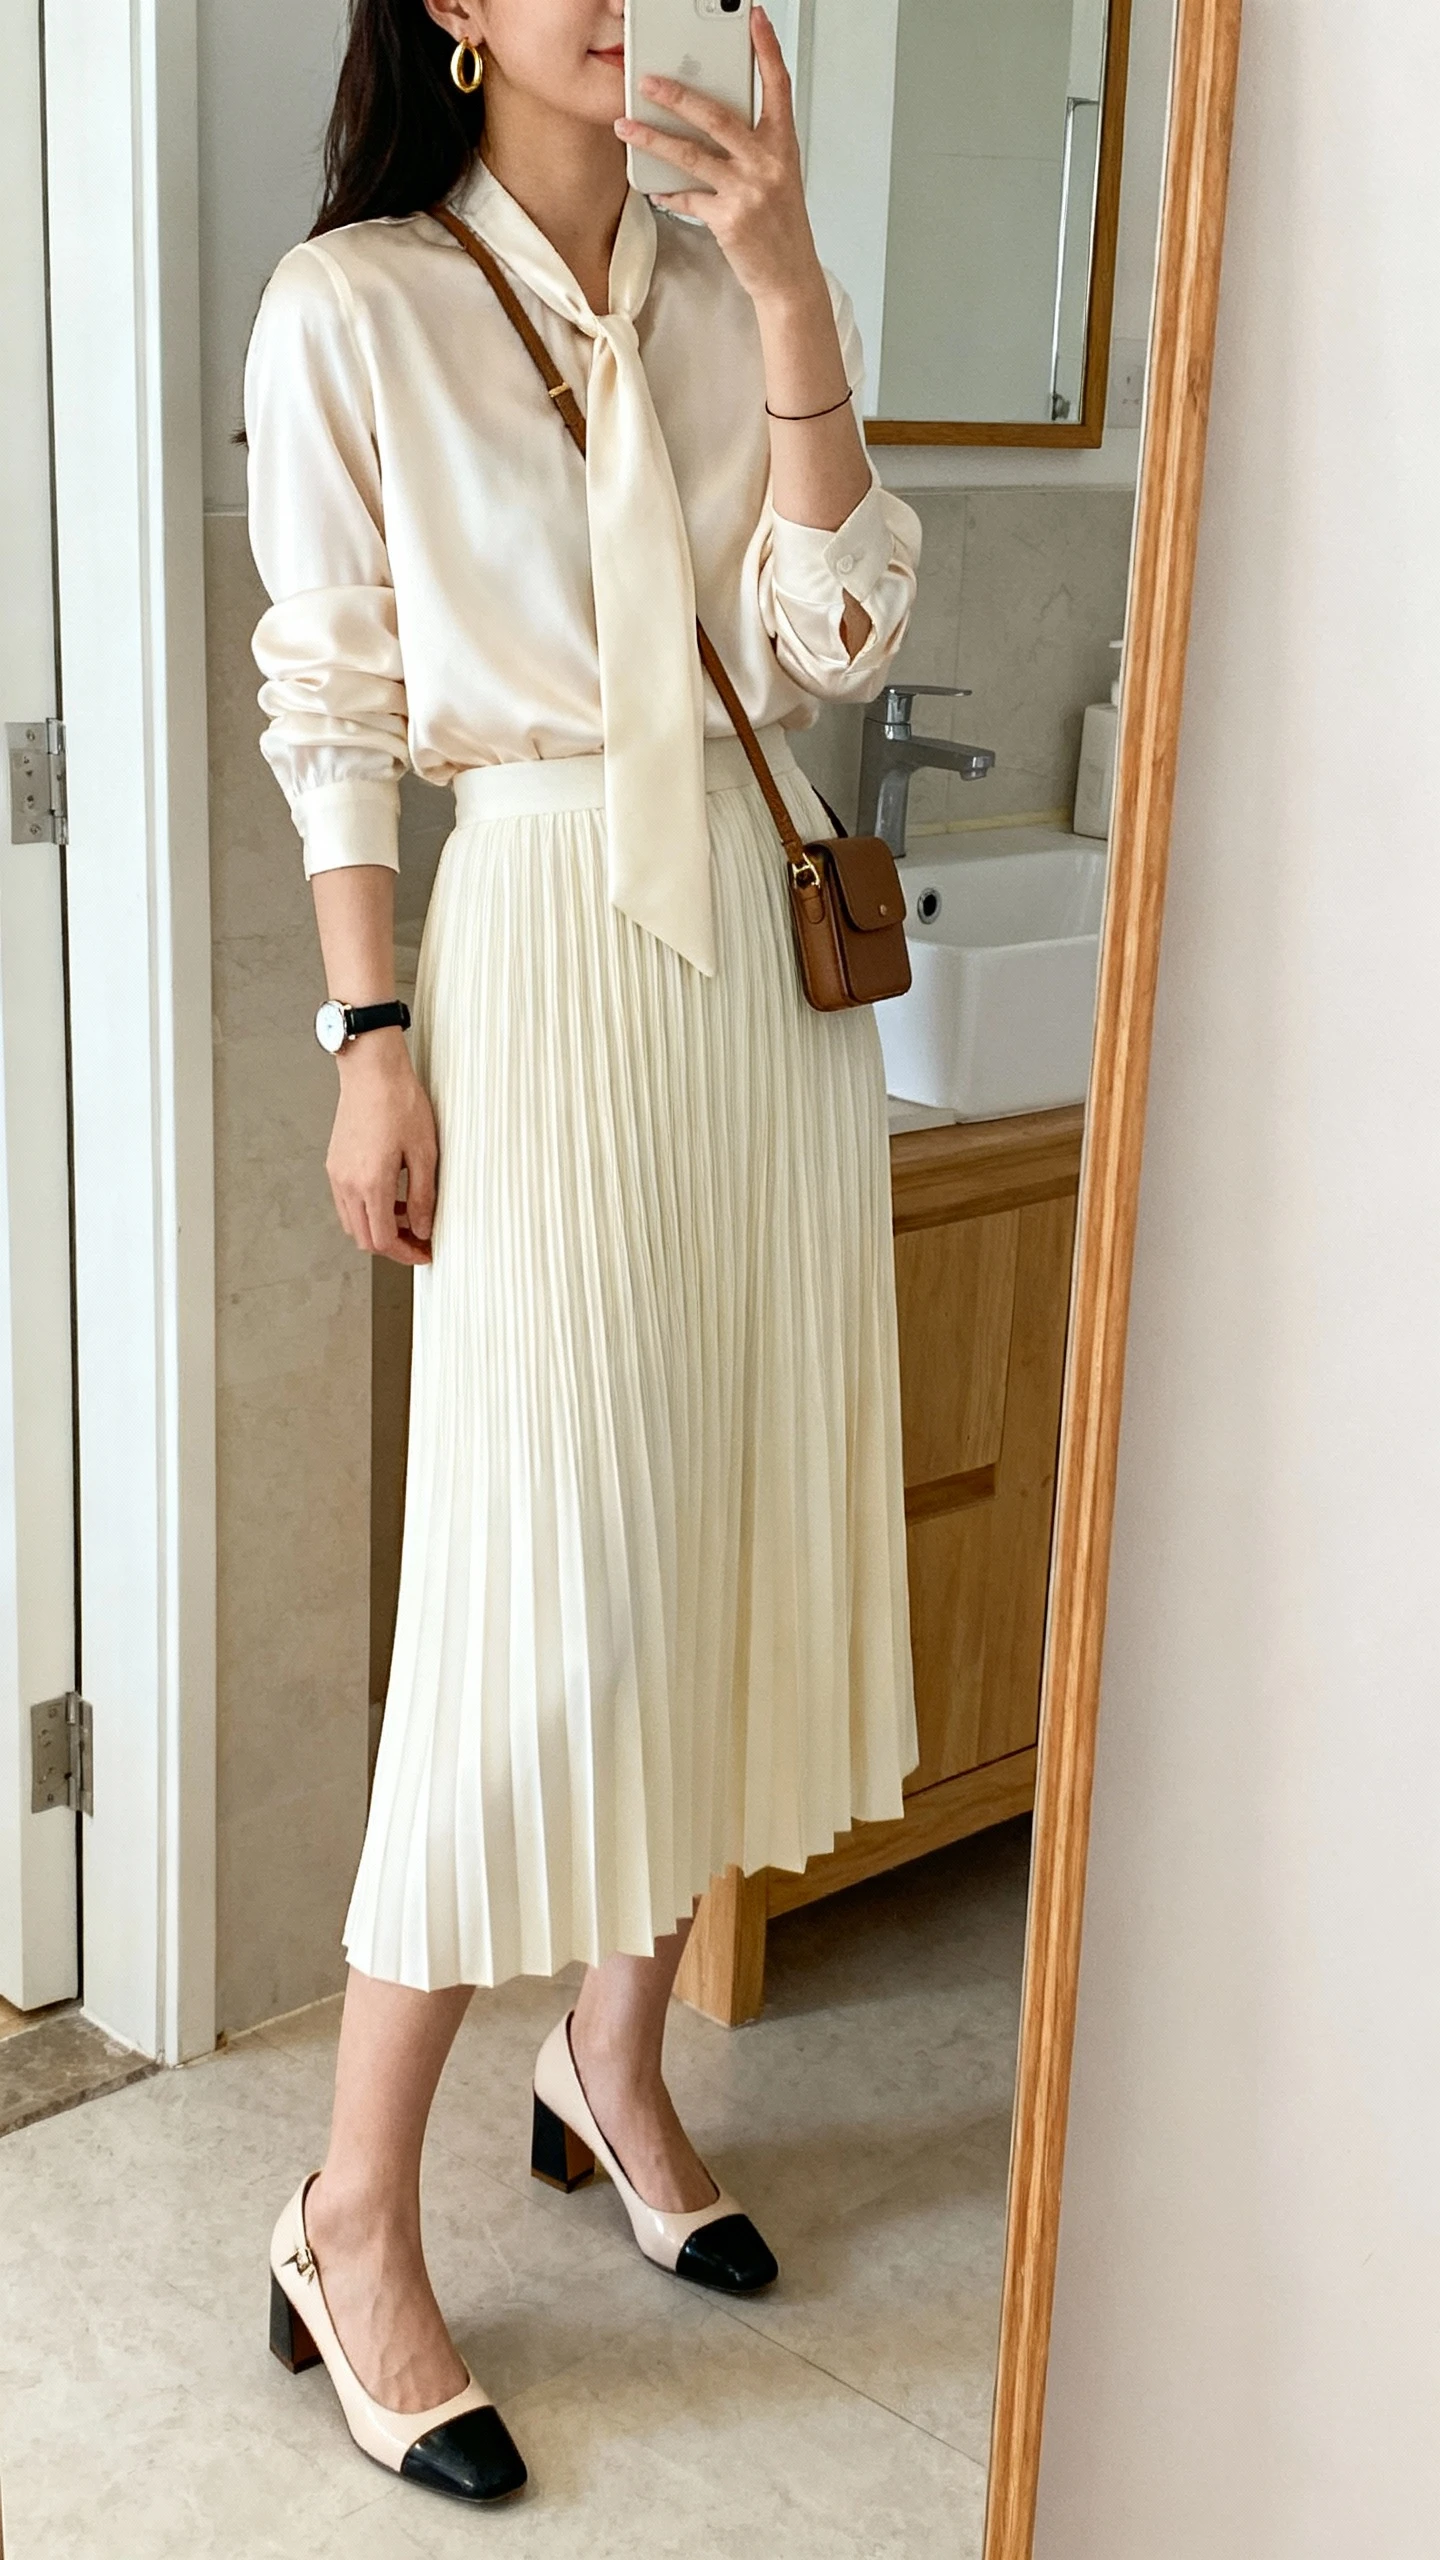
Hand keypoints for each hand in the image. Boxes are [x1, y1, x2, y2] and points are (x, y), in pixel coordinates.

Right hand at [326, 1027, 437, 1265]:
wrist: (372, 1070)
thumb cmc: (399, 1102)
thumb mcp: (425, 1153)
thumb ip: (423, 1196)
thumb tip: (424, 1228)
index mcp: (371, 1183)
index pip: (384, 1240)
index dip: (406, 1254)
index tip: (424, 1253)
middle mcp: (348, 1183)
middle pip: (364, 1238)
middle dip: (393, 1246)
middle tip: (419, 1241)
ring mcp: (337, 1174)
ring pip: (353, 1223)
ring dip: (379, 1228)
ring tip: (408, 1216)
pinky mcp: (334, 1164)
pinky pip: (347, 1202)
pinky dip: (367, 1210)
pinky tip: (389, 1196)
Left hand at [615, 5, 822, 312]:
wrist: (789, 275)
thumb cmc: (780, 224)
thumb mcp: (777, 175)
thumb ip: (751, 144)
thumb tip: (708, 118)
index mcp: (783, 144)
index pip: (777, 86)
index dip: (767, 49)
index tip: (755, 18)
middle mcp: (768, 162)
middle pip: (718, 116)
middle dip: (678, 95)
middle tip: (647, 80)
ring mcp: (748, 190)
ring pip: (692, 155)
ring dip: (653, 138)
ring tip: (626, 126)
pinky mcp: (729, 219)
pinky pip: (687, 197)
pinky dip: (667, 191)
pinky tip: (652, 186)